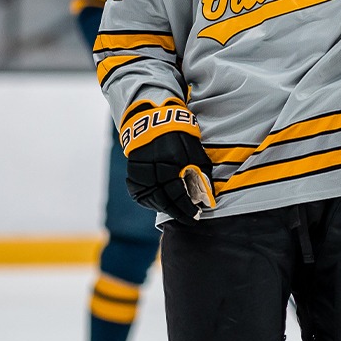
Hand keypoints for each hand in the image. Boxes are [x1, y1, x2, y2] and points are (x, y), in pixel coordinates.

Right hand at [121, 104, 217, 220]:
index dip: (188, 208)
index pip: (179, 194)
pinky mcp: (132, 173)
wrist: (155, 120)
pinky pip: (140, 194)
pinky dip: (151, 201)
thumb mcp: (195, 152)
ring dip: (165, 208)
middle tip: (188, 219)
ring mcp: (140, 172)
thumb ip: (201, 175)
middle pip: (164, 201)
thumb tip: (207, 199)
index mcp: (170, 164)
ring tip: (177, 211)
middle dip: (178, 213)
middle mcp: (153, 169)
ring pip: (151, 200)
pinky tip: (161, 202)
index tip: (196, 216)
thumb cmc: (180, 136)